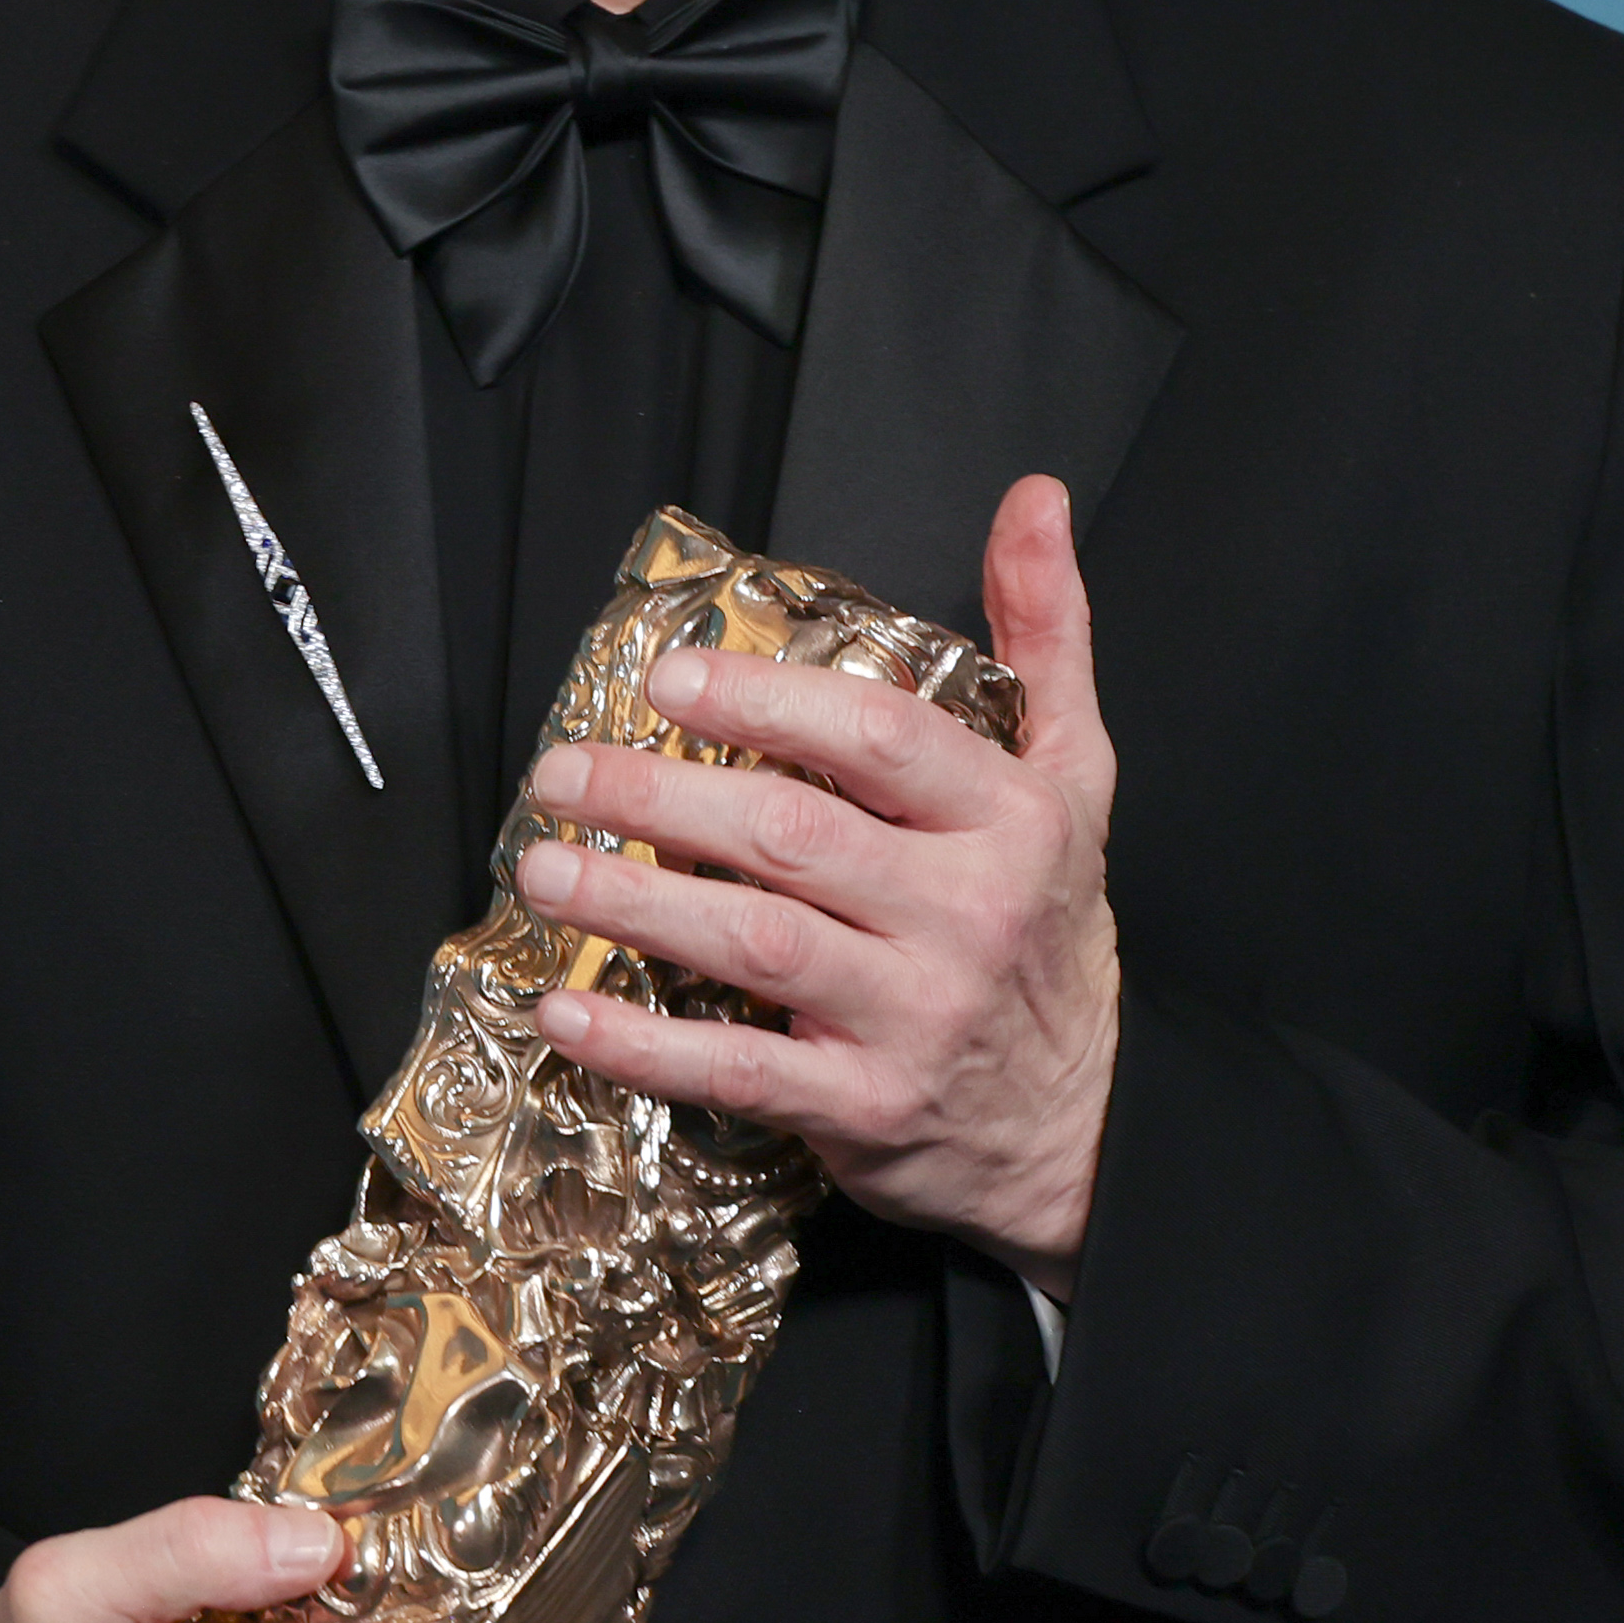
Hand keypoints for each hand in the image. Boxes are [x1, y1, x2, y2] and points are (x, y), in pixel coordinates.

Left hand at [518, 473, 1120, 1297]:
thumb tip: (1032, 499)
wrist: (1079, 1123)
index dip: (765, 702)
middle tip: (562, 770)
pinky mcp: (864, 1107)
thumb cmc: (1048, 931)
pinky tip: (568, 1008)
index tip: (669, 680)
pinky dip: (644, 1044)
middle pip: (794, 836)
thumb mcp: (1077, 775)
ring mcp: (914, 1017)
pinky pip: (739, 1069)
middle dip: (662, 796)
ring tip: (544, 867)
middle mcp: (965, 914)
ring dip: (635, 901)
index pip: (879, 742)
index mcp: (1010, 820)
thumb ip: (1047, 632)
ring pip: (756, 943)